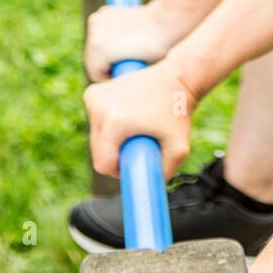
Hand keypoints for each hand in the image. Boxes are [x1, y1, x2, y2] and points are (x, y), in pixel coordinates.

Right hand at [84, 60, 195, 179]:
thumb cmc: (178, 112)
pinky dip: (107, 123)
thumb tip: (147, 195)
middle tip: (139, 144)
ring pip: (95, 136)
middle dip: (115, 154)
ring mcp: (94, 98)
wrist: (177, 77)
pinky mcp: (93, 92)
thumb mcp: (179, 149)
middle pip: (97, 151)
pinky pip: (95, 120)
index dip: (118, 170)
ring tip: (136, 126)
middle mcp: (99, 108)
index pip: (103, 164)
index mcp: (114, 123)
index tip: (134, 160)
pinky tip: (126, 114)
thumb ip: (162, 174)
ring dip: (111, 139)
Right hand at [85, 0, 194, 81]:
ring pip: (98, 48)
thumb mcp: (141, 78)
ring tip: (132, 52)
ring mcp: (97, 20)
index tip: (130, 79)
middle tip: (132, 67)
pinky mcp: (103, 13)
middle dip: (110, 65)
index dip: (113, 80)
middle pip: (95, 60)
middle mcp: (94, 33)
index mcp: (98, 49)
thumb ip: (124, 91)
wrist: (168, 21)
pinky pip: (102, 34)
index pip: (97, 75)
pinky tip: (128, 39)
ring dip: (110, 52)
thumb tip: (115, 108)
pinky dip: (111, 37)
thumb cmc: (159, 51)